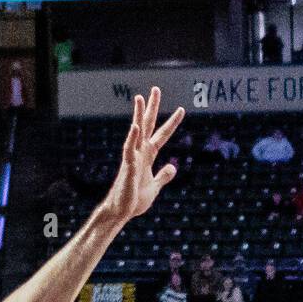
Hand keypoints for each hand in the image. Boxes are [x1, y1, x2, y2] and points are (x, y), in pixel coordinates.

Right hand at [100, 87, 184, 225]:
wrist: (121, 212)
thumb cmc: (134, 200)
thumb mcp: (155, 187)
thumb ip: (163, 176)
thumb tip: (173, 166)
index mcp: (148, 156)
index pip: (162, 135)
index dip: (172, 123)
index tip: (182, 110)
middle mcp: (140, 153)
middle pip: (148, 125)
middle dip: (152, 107)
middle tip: (156, 89)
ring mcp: (133, 158)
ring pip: (136, 132)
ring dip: (138, 115)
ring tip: (139, 97)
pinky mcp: (127, 167)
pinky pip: (129, 149)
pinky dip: (132, 138)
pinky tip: (135, 126)